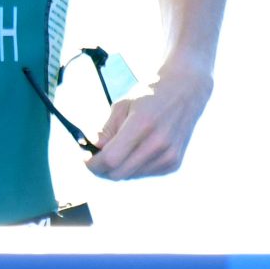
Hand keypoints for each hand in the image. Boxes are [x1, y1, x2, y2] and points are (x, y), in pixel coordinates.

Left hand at [84, 66, 211, 180]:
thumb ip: (105, 130)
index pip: (111, 158)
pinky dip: (133, 167)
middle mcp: (158, 143)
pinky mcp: (174, 163)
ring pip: (130, 176)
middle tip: (94, 158)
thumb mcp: (122, 105)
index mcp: (142, 124)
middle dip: (101, 169)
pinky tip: (135, 151)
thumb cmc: (149, 96)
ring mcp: (168, 156)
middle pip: (118, 173)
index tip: (85, 159)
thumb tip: (92, 149)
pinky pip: (143, 174)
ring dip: (117, 168)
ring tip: (115, 150)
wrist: (185, 92)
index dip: (93, 163)